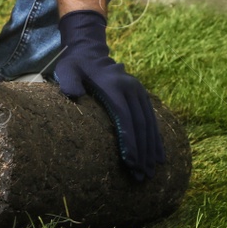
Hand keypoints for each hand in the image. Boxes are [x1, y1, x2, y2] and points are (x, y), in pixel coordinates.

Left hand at [51, 9, 162, 180]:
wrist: (90, 51)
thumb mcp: (67, 69)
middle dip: (142, 152)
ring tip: (151, 173)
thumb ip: (69, 80)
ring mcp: (138, 92)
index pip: (125, 118)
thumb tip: (73, 94)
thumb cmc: (75, 65)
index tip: (131, 163)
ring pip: (149, 124)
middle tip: (141, 176)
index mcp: (115, 86)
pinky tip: (159, 157)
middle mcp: (131, 89)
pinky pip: (152, 120)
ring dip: (151, 149)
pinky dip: (156, 139)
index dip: (129, 141)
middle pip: (140, 124)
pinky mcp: (141, 96)